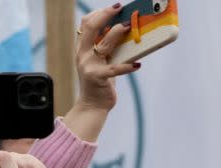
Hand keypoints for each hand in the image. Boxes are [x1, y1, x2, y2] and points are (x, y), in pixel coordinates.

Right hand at [65, 4, 140, 141]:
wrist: (93, 105)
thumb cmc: (101, 80)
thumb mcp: (102, 60)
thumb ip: (107, 46)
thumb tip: (125, 27)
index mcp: (83, 49)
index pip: (85, 24)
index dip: (99, 12)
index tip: (115, 8)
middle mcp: (83, 55)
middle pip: (90, 28)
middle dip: (106, 15)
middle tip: (120, 9)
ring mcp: (89, 66)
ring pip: (104, 44)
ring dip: (117, 32)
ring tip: (129, 27)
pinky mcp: (98, 78)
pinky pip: (115, 69)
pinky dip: (128, 66)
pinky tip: (137, 65)